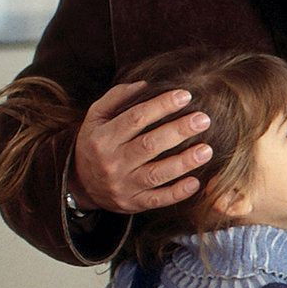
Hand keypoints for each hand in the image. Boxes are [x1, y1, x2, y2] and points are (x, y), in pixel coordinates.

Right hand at [69, 81, 212, 213]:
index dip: (162, 106)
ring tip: (207, 150)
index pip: (135, 118)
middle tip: (203, 119)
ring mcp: (123, 185)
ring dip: (184, 162)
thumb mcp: (96, 117)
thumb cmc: (95, 143)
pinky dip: (177, 193)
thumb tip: (145, 84)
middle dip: (179, 131)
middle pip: (149, 145)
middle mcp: (112, 162)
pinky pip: (157, 200)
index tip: (185, 96)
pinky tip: (195, 182)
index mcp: (104, 138)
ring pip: (156, 174)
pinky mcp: (133, 203)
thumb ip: (117, 97)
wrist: (80, 184)